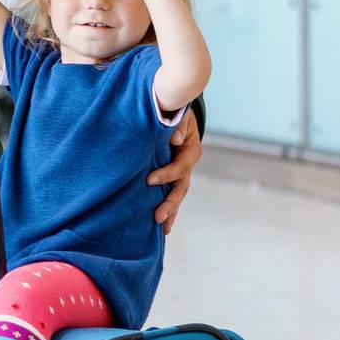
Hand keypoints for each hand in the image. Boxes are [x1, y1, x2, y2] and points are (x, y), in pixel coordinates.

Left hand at [148, 113, 201, 235]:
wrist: (172, 111)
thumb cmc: (173, 111)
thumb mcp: (178, 112)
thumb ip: (177, 124)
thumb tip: (175, 140)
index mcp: (190, 150)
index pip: (180, 166)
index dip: (167, 174)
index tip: (149, 180)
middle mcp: (186, 164)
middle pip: (181, 187)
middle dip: (170, 203)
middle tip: (158, 217)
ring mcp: (180, 172)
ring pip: (177, 195)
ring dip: (170, 211)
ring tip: (162, 228)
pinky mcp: (170, 176)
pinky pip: (169, 193)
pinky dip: (167, 208)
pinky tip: (160, 225)